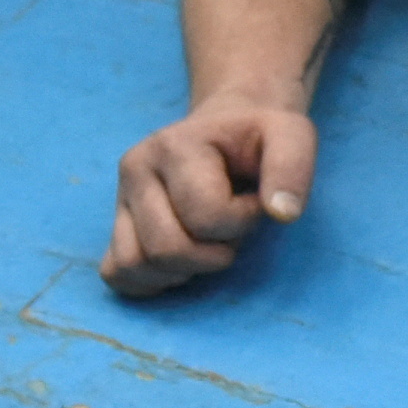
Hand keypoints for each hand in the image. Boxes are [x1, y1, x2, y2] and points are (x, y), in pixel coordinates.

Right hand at [103, 96, 316, 295]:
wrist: (228, 126)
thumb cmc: (259, 137)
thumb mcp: (291, 135)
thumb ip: (292, 169)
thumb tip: (282, 214)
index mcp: (174, 146)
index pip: (207, 217)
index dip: (242, 221)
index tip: (253, 201)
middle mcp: (136, 168)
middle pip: (167, 248)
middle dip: (213, 253)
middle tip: (231, 229)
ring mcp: (121, 198)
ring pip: (137, 264)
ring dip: (184, 269)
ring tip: (206, 242)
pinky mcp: (116, 223)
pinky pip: (117, 272)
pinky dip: (150, 281)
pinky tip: (182, 263)